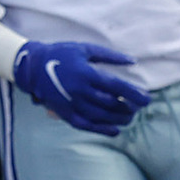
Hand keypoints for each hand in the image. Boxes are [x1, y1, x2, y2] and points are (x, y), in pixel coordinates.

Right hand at [11, 38, 150, 133]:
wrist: (33, 67)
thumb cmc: (61, 54)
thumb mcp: (85, 48)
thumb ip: (110, 56)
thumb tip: (132, 61)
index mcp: (87, 73)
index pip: (117, 87)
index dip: (134, 94)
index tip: (147, 98)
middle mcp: (80, 91)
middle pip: (112, 104)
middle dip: (129, 107)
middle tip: (138, 106)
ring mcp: (72, 104)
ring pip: (102, 117)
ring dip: (119, 119)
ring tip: (129, 116)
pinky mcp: (66, 113)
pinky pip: (87, 125)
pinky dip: (102, 130)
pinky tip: (115, 131)